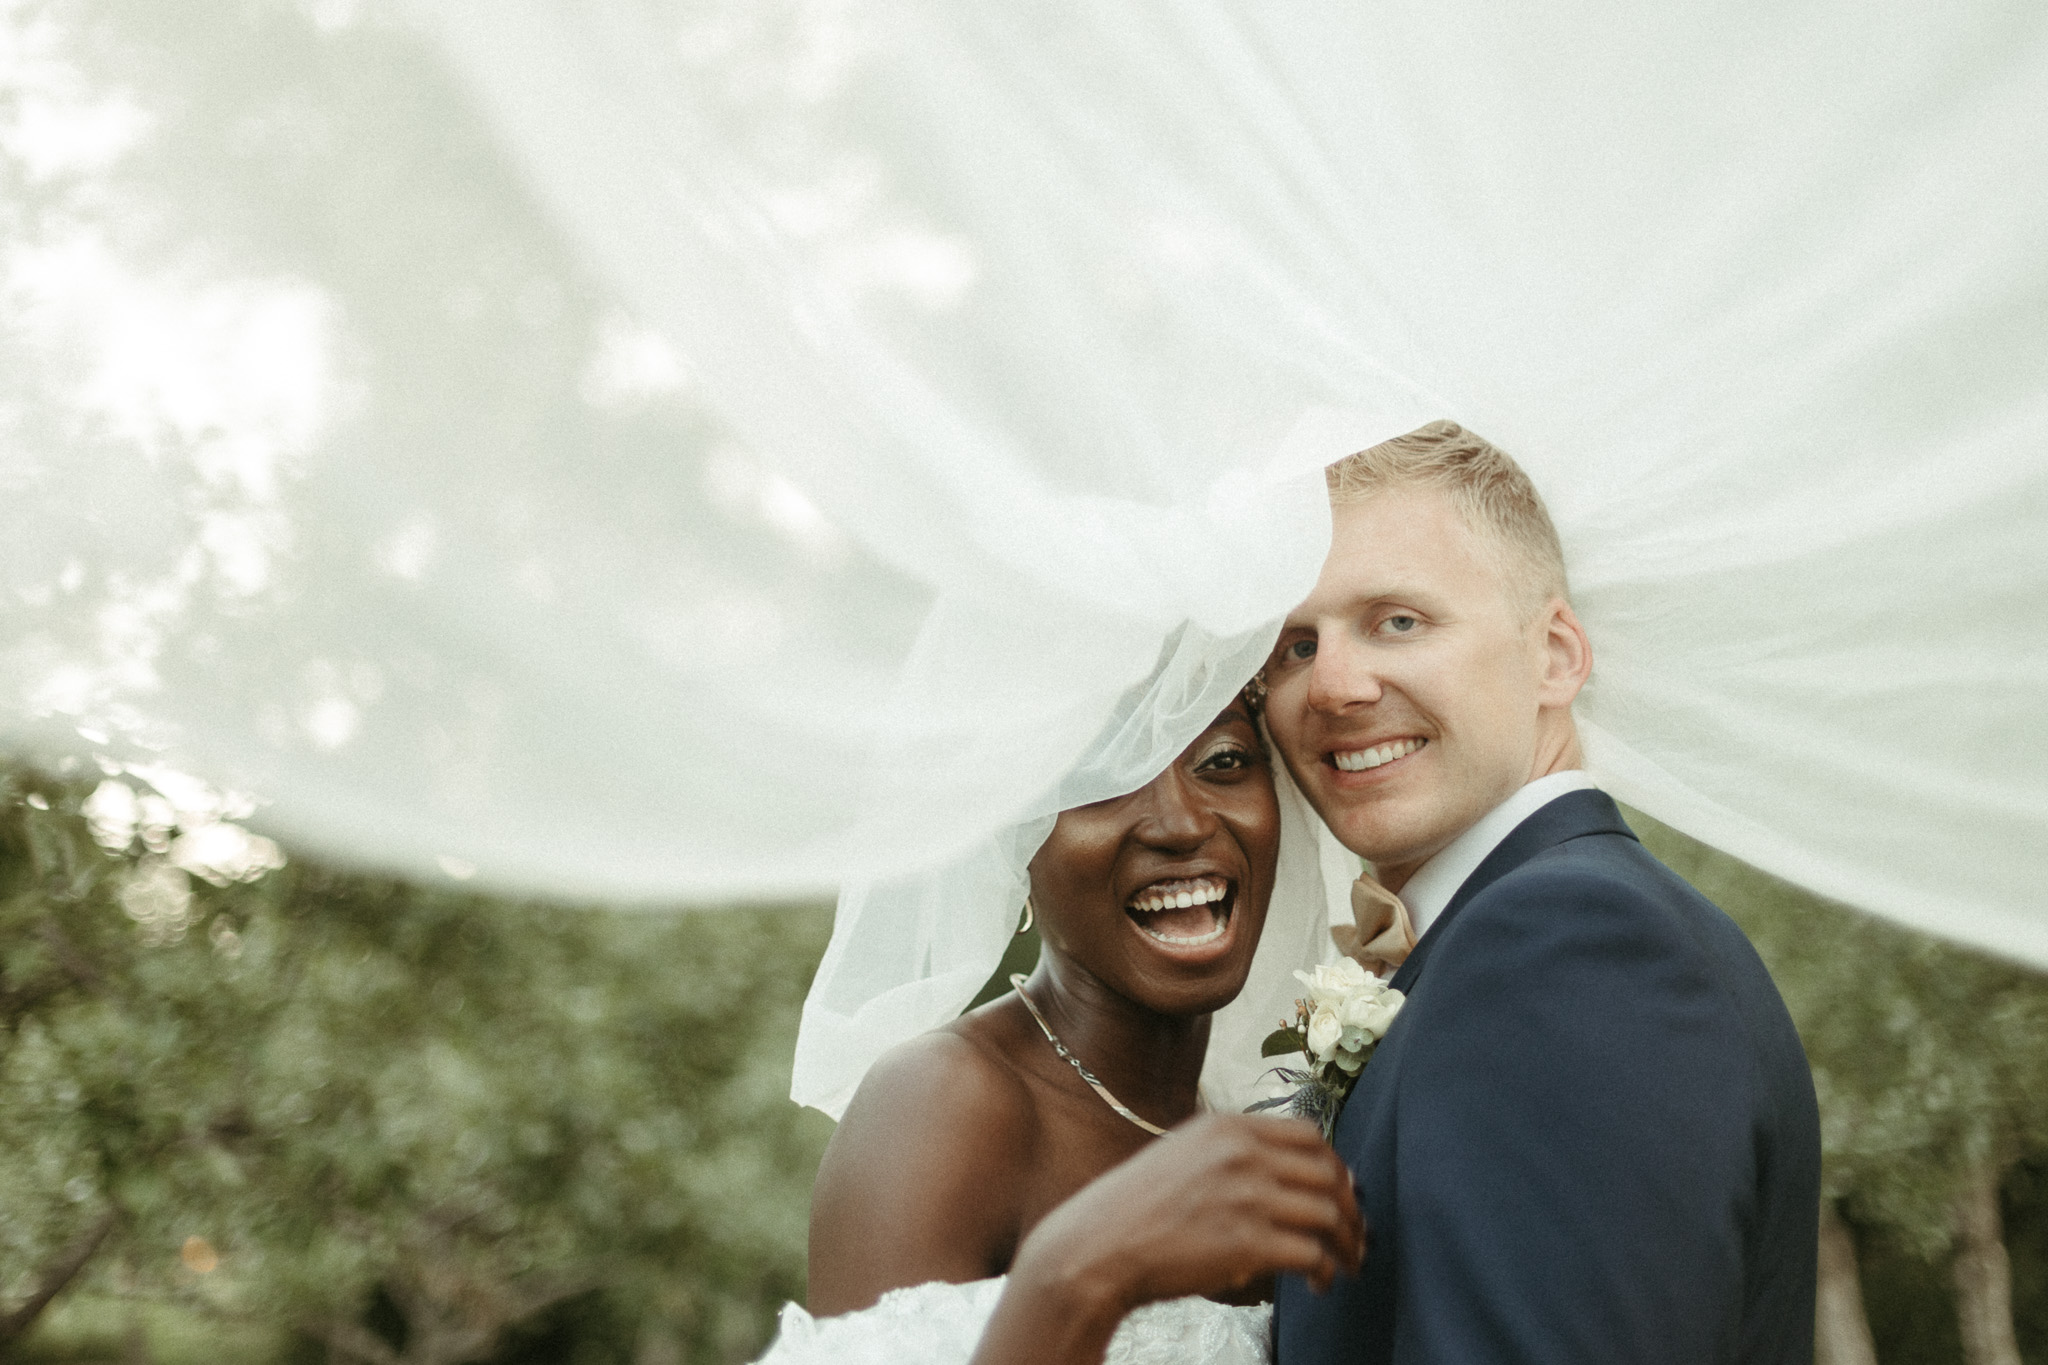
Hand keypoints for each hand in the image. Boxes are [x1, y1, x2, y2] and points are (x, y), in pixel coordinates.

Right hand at [1013, 1113, 1362, 1317]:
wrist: (1098, 1245)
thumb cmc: (1135, 1209)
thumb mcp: (1183, 1154)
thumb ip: (1231, 1153)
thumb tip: (1283, 1174)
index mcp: (1227, 1127)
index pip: (1309, 1133)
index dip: (1334, 1164)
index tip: (1341, 1189)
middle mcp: (1243, 1154)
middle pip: (1328, 1172)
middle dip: (1350, 1206)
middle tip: (1356, 1233)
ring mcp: (1247, 1196)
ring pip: (1328, 1214)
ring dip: (1347, 1243)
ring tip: (1346, 1263)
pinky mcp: (1248, 1242)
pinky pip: (1312, 1254)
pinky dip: (1326, 1271)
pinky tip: (1320, 1283)